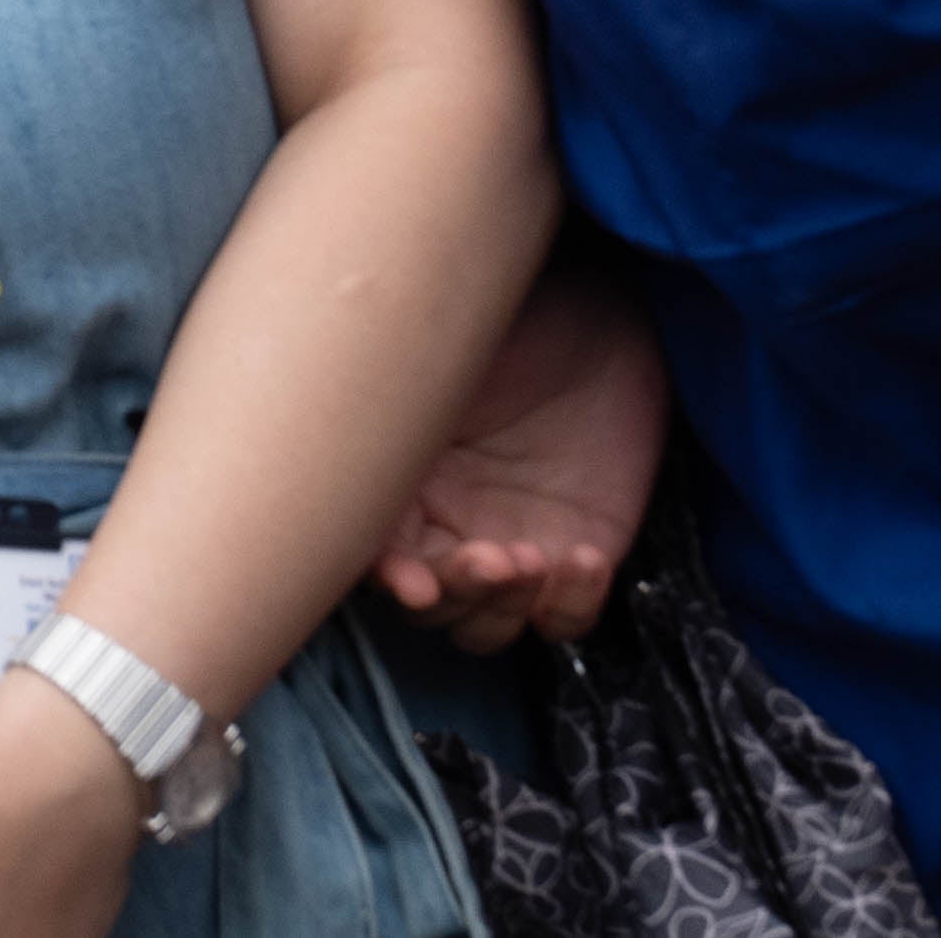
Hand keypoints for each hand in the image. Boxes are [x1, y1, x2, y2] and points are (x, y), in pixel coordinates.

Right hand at [374, 264, 666, 650]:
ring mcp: (508, 540)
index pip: (371, 554)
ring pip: (485, 624)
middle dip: (458, 591)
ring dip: (504, 607)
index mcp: (396, 477)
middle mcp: (443, 519)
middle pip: (430, 606)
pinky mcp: (574, 553)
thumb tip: (337, 437)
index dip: (390, 579)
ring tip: (537, 557)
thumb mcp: (432, 350)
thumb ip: (384, 402)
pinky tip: (583, 556)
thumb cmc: (512, 318)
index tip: (415, 580)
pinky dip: (567, 605)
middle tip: (491, 557)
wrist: (603, 315)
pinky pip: (561, 618)